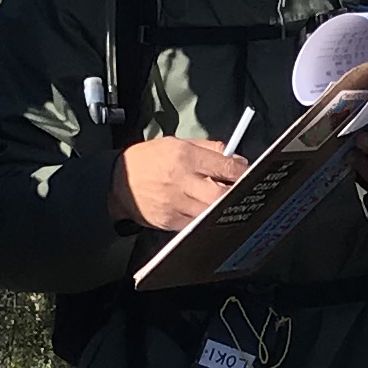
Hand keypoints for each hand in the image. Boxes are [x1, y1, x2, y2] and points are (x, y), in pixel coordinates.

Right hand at [111, 136, 246, 232]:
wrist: (117, 182)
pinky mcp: (170, 220)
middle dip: (236, 195)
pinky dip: (206, 219)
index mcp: (185, 156)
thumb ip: (208, 149)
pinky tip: (209, 213)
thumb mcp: (177, 143)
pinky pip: (196, 223)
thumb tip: (236, 158)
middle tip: (244, 194)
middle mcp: (181, 180)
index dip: (242, 173)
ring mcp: (175, 203)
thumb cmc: (150, 160)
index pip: (225, 166)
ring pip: (210, 212)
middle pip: (221, 194)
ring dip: (222, 209)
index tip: (250, 175)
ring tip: (228, 204)